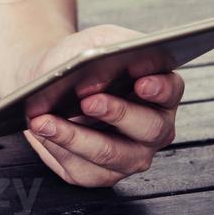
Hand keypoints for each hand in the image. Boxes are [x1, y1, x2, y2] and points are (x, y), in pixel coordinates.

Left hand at [17, 25, 183, 187]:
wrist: (48, 82)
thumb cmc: (80, 61)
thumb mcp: (96, 40)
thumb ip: (109, 47)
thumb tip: (106, 65)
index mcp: (161, 92)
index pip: (171, 90)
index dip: (159, 88)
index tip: (142, 83)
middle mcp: (154, 129)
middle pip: (148, 128)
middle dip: (117, 113)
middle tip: (88, 100)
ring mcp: (130, 156)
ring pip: (111, 154)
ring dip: (76, 137)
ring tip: (45, 120)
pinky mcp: (100, 174)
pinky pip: (83, 170)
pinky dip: (58, 149)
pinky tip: (42, 132)